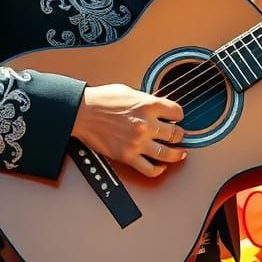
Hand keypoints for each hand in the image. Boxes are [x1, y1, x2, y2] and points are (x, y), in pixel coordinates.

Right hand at [71, 84, 185, 178]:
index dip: (179, 115)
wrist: (81, 112)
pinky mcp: (127, 156)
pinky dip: (159, 170)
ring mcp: (137, 142)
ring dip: (177, 154)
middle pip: (176, 134)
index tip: (177, 118)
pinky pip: (150, 169)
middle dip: (180, 134)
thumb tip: (158, 107)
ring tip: (179, 153)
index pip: (178, 112)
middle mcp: (145, 124)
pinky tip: (161, 166)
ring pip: (168, 154)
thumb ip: (146, 101)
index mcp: (148, 105)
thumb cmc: (101, 100)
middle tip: (178, 135)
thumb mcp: (129, 92)